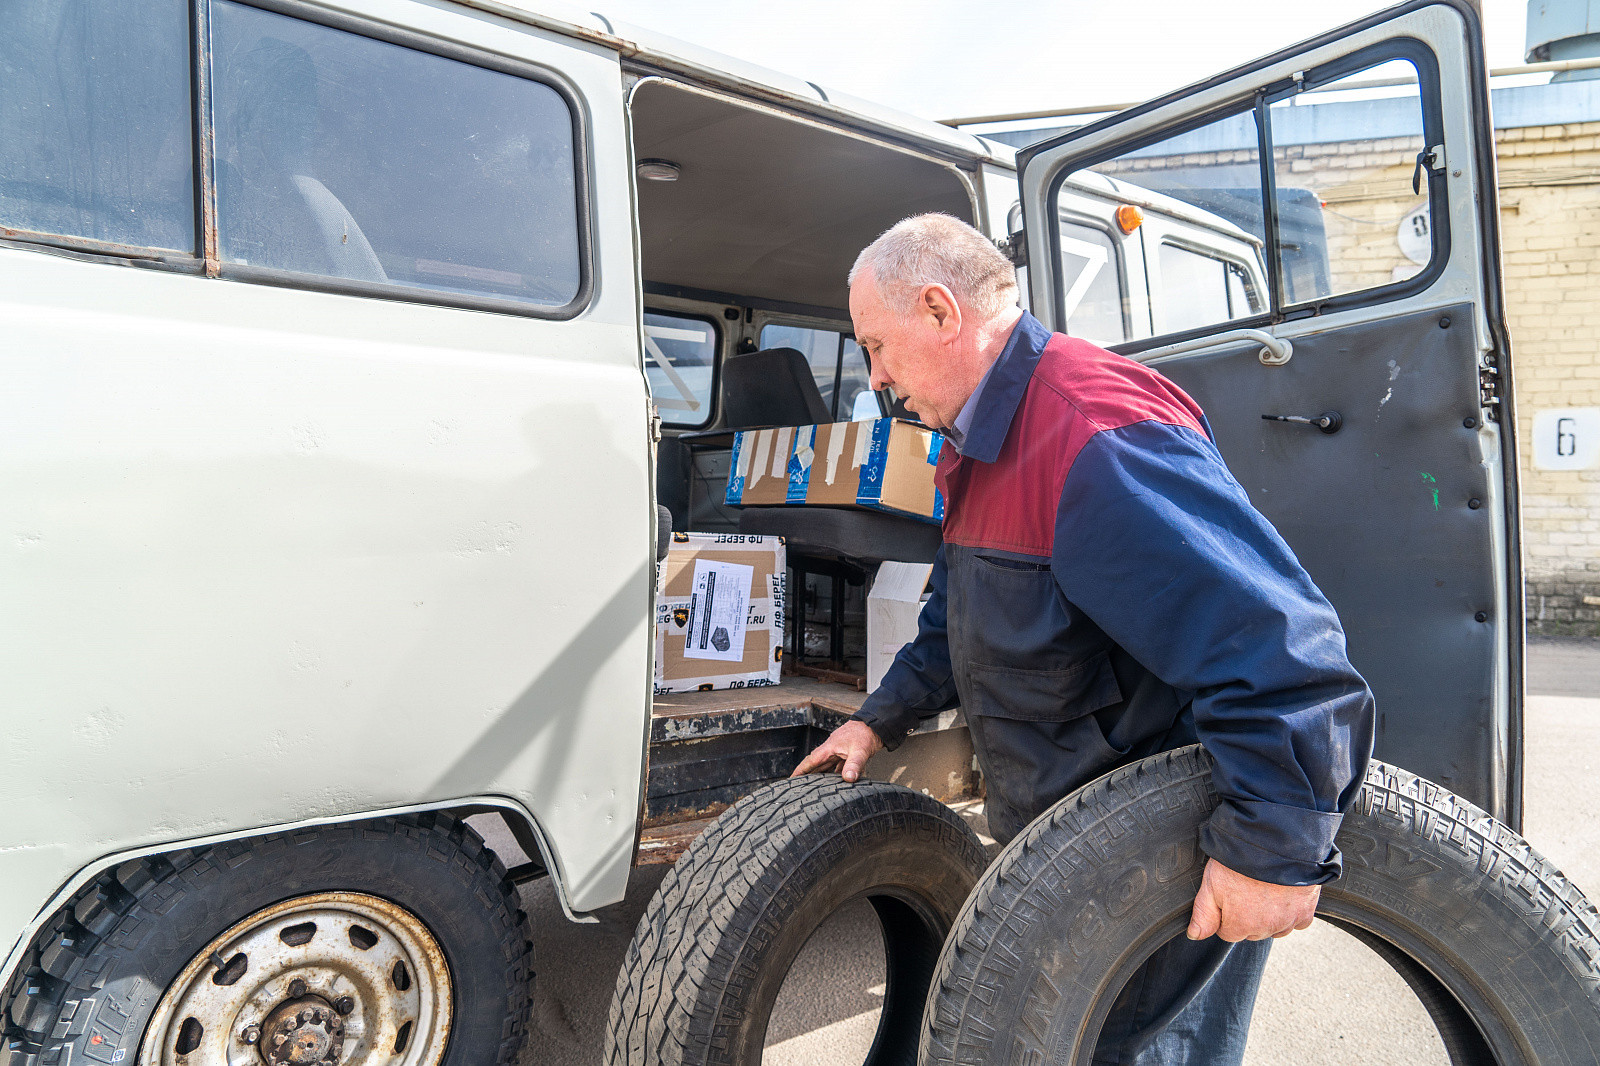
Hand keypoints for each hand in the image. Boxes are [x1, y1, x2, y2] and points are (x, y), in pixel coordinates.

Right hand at [791, 720, 883, 782]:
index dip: (801, 770)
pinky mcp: (848, 753)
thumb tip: (848, 778)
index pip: (811, 761)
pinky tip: (837, 781)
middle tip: (800, 787)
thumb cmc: (866, 734)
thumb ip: (854, 765)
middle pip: (817, 765)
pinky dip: (836, 773)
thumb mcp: (860, 751)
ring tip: (816, 787)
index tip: (792, 779)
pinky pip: (838, 766)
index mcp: (830, 748)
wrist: (876, 724)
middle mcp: (832, 750)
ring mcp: (840, 751)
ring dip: (822, 775)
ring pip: (827, 766)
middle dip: (808, 775)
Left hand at [1186, 858, 1318, 941]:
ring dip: (1269, 916)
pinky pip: (1297, 921)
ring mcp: (1288, 921)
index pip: (1228, 933)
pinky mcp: (1306, 912)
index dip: (1225, 914)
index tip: (1228, 895)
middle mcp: (1266, 929)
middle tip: (1245, 887)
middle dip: (1247, 915)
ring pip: (1275, 928)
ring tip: (1264, 889)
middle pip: (1252, 931)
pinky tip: (1283, 894)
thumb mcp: (1212, 883)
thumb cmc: (1240, 859)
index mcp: (1241, 925)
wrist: (1276, 841)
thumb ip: (1203, 913)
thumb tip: (1195, 935)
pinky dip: (1290, 912)